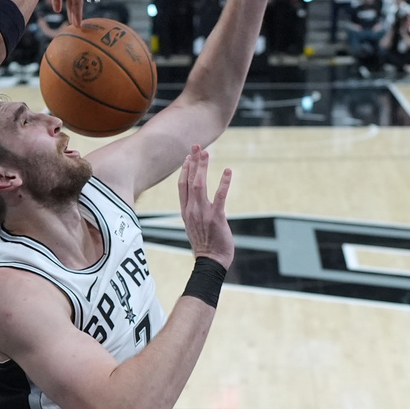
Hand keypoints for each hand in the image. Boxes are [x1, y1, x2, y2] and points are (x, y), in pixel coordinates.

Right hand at [178, 145, 233, 269]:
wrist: (210, 261)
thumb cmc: (204, 245)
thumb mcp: (193, 226)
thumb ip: (193, 212)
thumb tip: (196, 203)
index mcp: (185, 211)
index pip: (181, 186)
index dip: (184, 170)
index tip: (188, 157)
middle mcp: (191, 210)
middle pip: (189, 181)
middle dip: (192, 162)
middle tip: (196, 146)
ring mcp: (202, 213)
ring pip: (199, 185)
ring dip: (202, 167)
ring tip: (206, 153)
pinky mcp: (216, 217)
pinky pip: (220, 197)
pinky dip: (223, 183)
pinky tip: (228, 171)